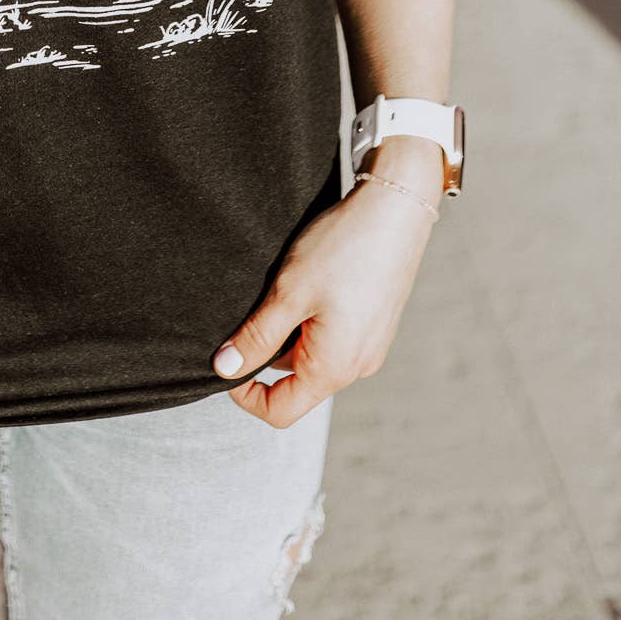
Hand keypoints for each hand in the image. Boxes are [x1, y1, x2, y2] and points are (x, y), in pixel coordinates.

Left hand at [211, 169, 438, 428]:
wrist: (395, 209)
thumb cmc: (343, 249)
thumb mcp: (288, 293)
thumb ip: (256, 336)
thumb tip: (225, 369)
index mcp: (334, 368)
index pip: (281, 410)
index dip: (245, 394)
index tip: (226, 358)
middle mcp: (356, 365)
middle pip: (296, 381)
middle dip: (266, 352)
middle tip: (254, 306)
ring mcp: (369, 344)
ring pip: (312, 354)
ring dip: (289, 331)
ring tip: (285, 286)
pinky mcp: (374, 322)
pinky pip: (332, 336)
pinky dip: (311, 318)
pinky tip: (309, 280)